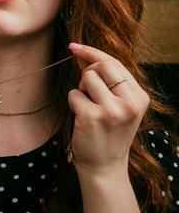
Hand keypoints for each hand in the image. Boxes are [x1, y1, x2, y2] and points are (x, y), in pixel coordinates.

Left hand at [67, 42, 148, 176]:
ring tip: (88, 106)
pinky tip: (81, 117)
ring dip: (81, 89)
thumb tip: (81, 53)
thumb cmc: (107, 132)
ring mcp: (112, 110)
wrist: (105, 166)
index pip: (116, 63)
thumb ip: (104, 79)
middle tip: (86, 88)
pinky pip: (73, 94)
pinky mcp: (92, 117)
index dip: (93, 53)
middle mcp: (130, 102)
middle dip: (87, 70)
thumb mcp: (115, 104)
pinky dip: (73, 102)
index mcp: (140, 97)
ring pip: (87, 77)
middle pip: (103, 65)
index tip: (75, 46)